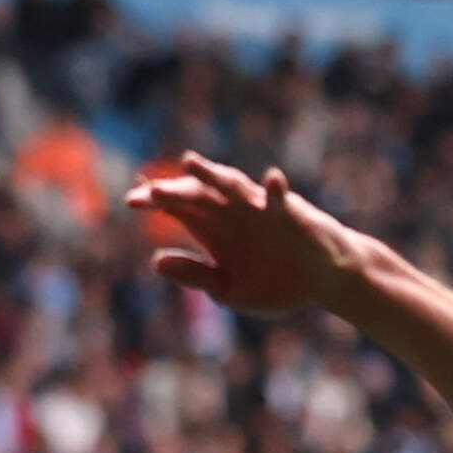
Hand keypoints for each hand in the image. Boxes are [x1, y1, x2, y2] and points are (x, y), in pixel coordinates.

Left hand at [124, 153, 364, 316]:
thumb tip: (155, 262)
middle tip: (151, 192)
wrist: (322, 281)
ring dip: (213, 176)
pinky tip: (271, 179)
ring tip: (189, 163)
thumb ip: (196, 275)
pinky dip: (275, 191)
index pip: (180, 208)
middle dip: (176, 192)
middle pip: (199, 196)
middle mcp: (234, 213)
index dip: (157, 202)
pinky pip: (281, 200)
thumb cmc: (275, 281)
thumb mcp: (228, 288)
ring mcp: (261, 210)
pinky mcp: (291, 215)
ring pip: (233, 187)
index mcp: (215, 230)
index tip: (131, 201)